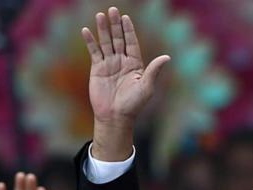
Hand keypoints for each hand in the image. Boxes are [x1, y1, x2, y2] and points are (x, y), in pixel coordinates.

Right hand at [82, 7, 169, 159]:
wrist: (115, 117)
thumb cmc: (133, 104)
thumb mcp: (146, 87)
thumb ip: (154, 70)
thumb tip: (167, 57)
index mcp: (135, 63)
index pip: (131, 42)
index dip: (128, 30)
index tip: (125, 18)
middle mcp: (122, 61)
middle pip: (118, 38)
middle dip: (115, 25)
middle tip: (112, 10)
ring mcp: (109, 64)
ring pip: (106, 42)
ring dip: (102, 29)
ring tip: (100, 15)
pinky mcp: (97, 69)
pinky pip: (94, 52)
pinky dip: (90, 41)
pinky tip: (86, 31)